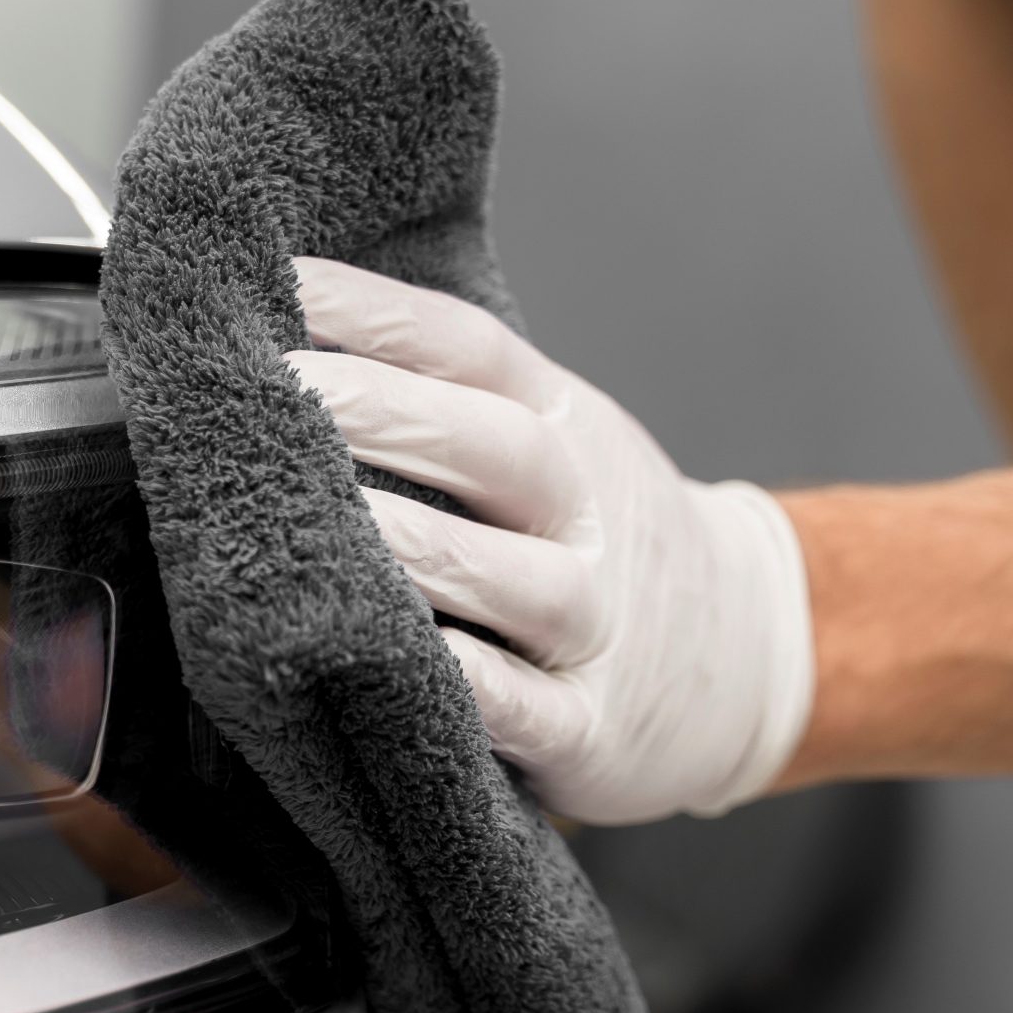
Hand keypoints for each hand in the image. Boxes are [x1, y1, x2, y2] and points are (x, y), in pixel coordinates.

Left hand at [284, 256, 813, 822]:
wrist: (742, 656)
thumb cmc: (584, 534)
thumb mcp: (548, 441)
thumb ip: (442, 396)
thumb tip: (288, 328)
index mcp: (564, 425)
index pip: (470, 350)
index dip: (376, 312)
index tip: (276, 282)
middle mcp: (586, 513)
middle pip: (493, 447)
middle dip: (380, 413)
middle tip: (269, 389)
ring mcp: (595, 622)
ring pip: (513, 580)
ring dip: (417, 547)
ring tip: (319, 522)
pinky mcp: (589, 729)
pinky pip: (530, 708)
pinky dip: (476, 688)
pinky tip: (408, 660)